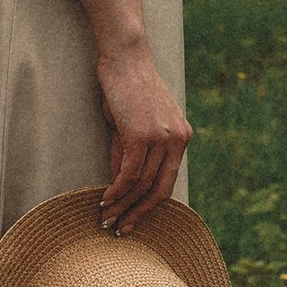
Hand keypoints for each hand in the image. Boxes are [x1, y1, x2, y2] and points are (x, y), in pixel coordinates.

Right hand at [95, 39, 193, 233]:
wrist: (124, 58)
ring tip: (105, 218)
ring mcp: (162, 138)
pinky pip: (130, 173)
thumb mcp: (131, 126)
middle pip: (159, 189)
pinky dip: (116, 190)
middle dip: (137, 213)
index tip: (132, 220)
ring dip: (122, 205)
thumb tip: (121, 187)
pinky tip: (104, 199)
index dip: (148, 205)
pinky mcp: (142, 134)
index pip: (167, 182)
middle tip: (118, 229)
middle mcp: (178, 140)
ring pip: (142, 184)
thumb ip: (130, 155)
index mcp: (182, 138)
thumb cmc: (125, 89)